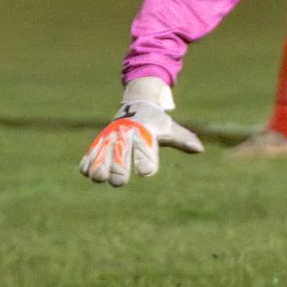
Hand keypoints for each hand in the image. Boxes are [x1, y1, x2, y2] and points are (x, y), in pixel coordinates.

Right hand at [79, 80, 202, 186]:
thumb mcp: (169, 128)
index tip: (146, 172)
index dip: (146, 161)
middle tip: (119, 182)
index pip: (146, 149)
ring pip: (101, 153)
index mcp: (145, 132)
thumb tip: (199, 149)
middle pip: (120, 154)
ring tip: (100, 178)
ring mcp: (110, 138)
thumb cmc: (156, 122)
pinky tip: (87, 172)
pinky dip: (87, 163)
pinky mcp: (99, 142)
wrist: (136, 105)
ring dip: (99, 166)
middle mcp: (126, 135)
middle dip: (118, 168)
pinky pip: (89, 153)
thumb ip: (183, 139)